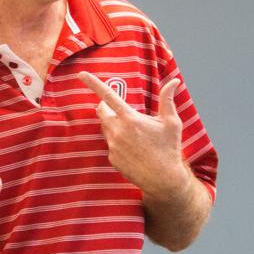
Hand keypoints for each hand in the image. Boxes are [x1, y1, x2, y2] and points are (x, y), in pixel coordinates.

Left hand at [79, 71, 191, 199]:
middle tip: (122, 111)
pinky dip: (119, 143)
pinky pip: (111, 145)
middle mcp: (117, 131)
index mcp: (130, 118)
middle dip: (106, 107)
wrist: (163, 179)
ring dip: (115, 126)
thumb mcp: (171, 122)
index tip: (81, 73)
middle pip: (102, 112)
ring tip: (135, 135)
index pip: (108, 95)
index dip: (93, 83)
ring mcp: (112, 146)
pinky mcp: (112, 158)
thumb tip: (173, 81)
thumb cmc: (169, 149)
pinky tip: (134, 150)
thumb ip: (167, 99)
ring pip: (106, 128)